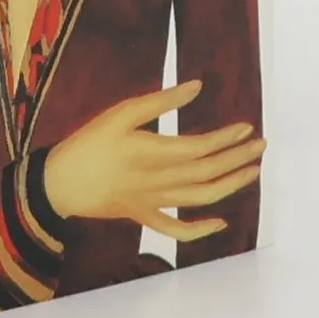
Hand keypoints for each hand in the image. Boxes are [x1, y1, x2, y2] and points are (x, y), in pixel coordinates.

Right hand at [41, 79, 264, 243]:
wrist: (58, 183)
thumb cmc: (88, 143)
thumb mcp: (120, 113)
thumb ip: (160, 101)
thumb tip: (197, 87)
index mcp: (151, 152)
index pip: (200, 147)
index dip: (227, 139)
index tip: (246, 127)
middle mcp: (157, 181)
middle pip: (207, 173)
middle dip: (238, 160)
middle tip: (260, 146)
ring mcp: (152, 203)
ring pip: (200, 199)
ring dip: (231, 186)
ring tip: (252, 171)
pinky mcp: (143, 216)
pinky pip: (177, 230)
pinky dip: (201, 229)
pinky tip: (221, 221)